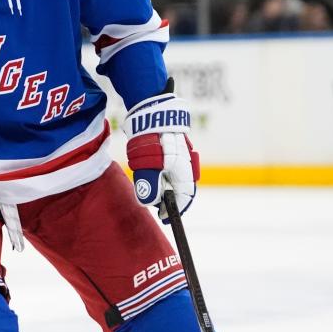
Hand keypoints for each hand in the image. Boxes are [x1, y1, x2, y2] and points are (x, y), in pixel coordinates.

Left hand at [123, 81, 199, 222]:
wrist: (154, 112)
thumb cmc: (154, 141)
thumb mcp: (149, 167)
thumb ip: (149, 186)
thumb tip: (148, 202)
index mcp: (185, 174)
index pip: (184, 199)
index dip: (174, 211)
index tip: (165, 219)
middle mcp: (186, 167)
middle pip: (177, 190)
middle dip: (165, 197)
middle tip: (151, 199)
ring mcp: (180, 158)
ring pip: (171, 178)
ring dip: (160, 183)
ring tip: (146, 180)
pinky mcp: (172, 150)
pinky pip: (166, 168)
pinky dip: (158, 172)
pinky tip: (147, 168)